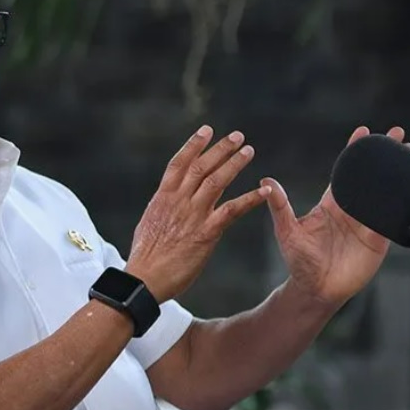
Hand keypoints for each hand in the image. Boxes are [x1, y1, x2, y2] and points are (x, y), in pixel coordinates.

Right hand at [126, 125, 269, 301]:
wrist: (144, 278)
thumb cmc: (145, 257)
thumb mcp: (149, 224)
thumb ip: (163, 209)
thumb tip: (167, 202)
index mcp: (163, 197)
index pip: (179, 163)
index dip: (194, 145)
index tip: (206, 130)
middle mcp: (178, 201)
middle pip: (201, 166)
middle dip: (220, 149)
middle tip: (237, 136)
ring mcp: (193, 215)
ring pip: (216, 181)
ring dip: (234, 164)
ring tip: (248, 151)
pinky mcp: (206, 233)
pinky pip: (232, 210)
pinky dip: (250, 198)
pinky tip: (264, 191)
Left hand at [262, 126, 409, 306]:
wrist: (316, 289)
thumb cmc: (299, 261)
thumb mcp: (287, 231)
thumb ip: (280, 207)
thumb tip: (266, 181)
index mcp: (331, 203)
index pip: (344, 171)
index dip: (353, 151)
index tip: (362, 131)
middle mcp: (350, 210)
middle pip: (369, 176)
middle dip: (383, 154)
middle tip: (396, 133)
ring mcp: (366, 223)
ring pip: (385, 193)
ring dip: (398, 173)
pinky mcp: (378, 239)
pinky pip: (392, 218)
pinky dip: (401, 204)